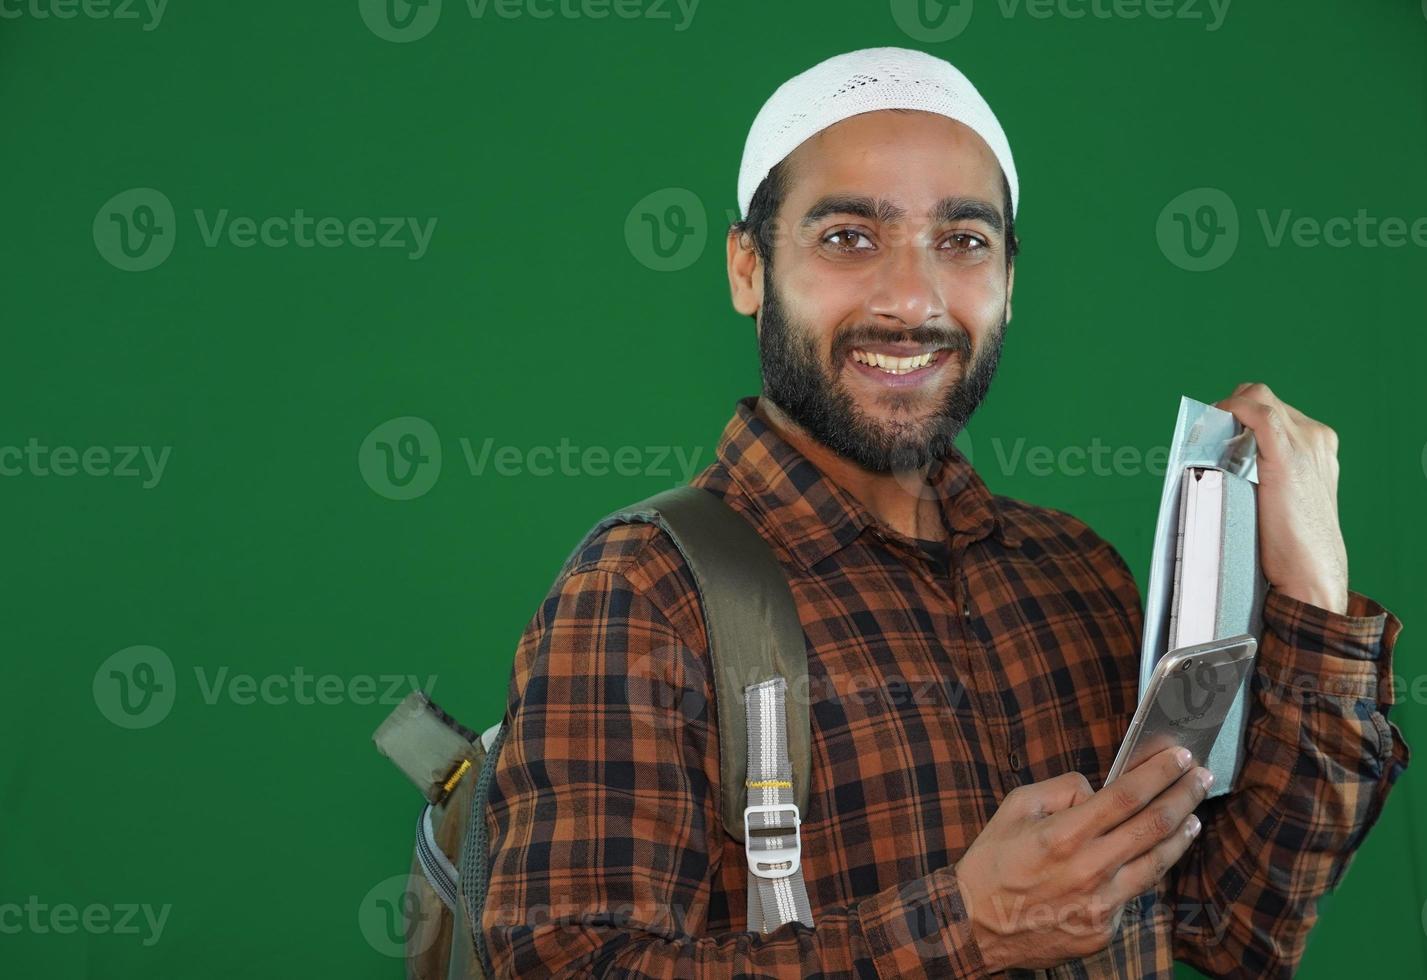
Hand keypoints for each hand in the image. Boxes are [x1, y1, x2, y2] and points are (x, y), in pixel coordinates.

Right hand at [956, 747, 1212, 971]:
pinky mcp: (1104, 929)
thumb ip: (1060, 790)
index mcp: (1064, 834)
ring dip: (1181, 834)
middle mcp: (1089, 869)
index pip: (1126, 795)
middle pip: (1153, 825)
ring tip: (1194, 815)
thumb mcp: (1014, 808)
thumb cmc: (992, 864)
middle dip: (1184, 795)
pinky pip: (1135, 892)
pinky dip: (1150, 868)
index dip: (1159, 772)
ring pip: (1157, 863)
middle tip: (1201, 777)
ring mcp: (1101, 904)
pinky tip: (1159, 853)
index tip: (1180, 756)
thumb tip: (1096, 789)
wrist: (975, 927)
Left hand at [1213, 382, 1348, 613]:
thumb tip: (1217, 463)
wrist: (1311, 575)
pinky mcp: (1288, 456)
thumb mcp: (1280, 498)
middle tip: (1202, 436)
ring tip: (1202, 436)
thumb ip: (1262, 474)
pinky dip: (1231, 410)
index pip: (1269, 409)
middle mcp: (1315, 437)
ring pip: (1256, 399)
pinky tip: (1212, 424)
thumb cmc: (1289, 546)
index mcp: (1317, 445)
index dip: (1236, 414)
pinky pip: (1258, 412)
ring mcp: (1306, 443)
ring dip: (1224, 412)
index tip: (1210, 434)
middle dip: (1228, 412)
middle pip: (1260, 399)